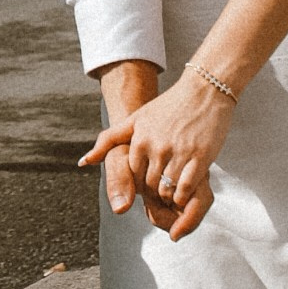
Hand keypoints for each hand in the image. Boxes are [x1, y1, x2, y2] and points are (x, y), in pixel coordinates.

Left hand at [82, 62, 236, 238]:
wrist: (205, 91)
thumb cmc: (170, 106)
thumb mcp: (136, 119)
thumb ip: (109, 140)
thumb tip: (82, 162)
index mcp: (139, 139)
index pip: (132, 177)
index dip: (141, 186)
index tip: (151, 185)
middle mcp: (155, 146)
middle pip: (148, 186)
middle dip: (155, 195)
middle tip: (164, 196)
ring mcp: (177, 152)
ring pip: (165, 190)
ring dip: (169, 197)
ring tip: (174, 194)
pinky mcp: (199, 156)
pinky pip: (185, 188)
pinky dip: (183, 196)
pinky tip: (186, 191)